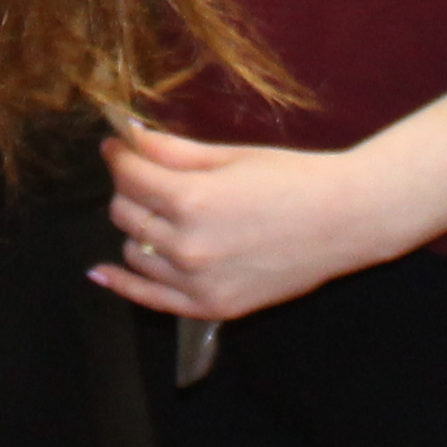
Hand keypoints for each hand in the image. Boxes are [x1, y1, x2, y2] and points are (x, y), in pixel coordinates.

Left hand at [96, 127, 409, 320]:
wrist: (344, 221)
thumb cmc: (293, 179)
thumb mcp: (229, 156)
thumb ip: (172, 152)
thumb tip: (128, 139)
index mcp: (192, 200)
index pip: (129, 177)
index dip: (118, 156)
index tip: (117, 146)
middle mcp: (188, 246)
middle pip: (125, 215)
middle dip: (129, 190)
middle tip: (145, 176)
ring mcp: (198, 282)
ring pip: (133, 253)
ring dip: (136, 230)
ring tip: (157, 213)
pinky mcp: (212, 308)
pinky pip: (151, 299)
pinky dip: (124, 283)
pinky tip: (101, 272)